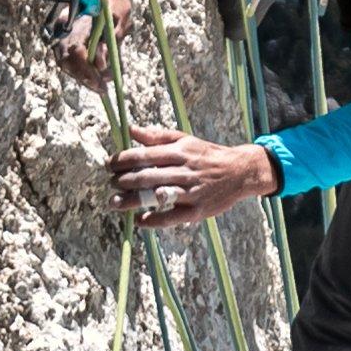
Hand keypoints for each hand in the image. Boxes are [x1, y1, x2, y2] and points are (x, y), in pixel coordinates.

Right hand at [59, 0, 141, 83]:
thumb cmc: (117, 1)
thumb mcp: (119, 21)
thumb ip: (110, 41)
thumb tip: (99, 63)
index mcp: (77, 20)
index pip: (75, 51)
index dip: (86, 71)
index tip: (100, 84)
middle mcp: (65, 26)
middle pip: (66, 60)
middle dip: (84, 77)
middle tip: (102, 89)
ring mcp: (63, 30)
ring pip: (65, 61)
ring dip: (82, 75)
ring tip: (102, 83)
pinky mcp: (66, 35)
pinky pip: (67, 57)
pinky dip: (80, 68)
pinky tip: (96, 74)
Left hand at [108, 130, 276, 230]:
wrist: (241, 172)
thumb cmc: (208, 155)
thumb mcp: (185, 140)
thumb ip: (157, 137)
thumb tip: (130, 130)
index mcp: (179, 151)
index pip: (143, 155)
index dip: (122, 160)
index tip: (109, 165)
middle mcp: (184, 171)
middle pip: (146, 176)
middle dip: (123, 181)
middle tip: (110, 184)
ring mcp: (191, 191)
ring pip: (155, 196)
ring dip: (131, 200)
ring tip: (114, 203)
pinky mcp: (198, 210)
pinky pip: (171, 217)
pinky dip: (153, 220)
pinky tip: (140, 220)